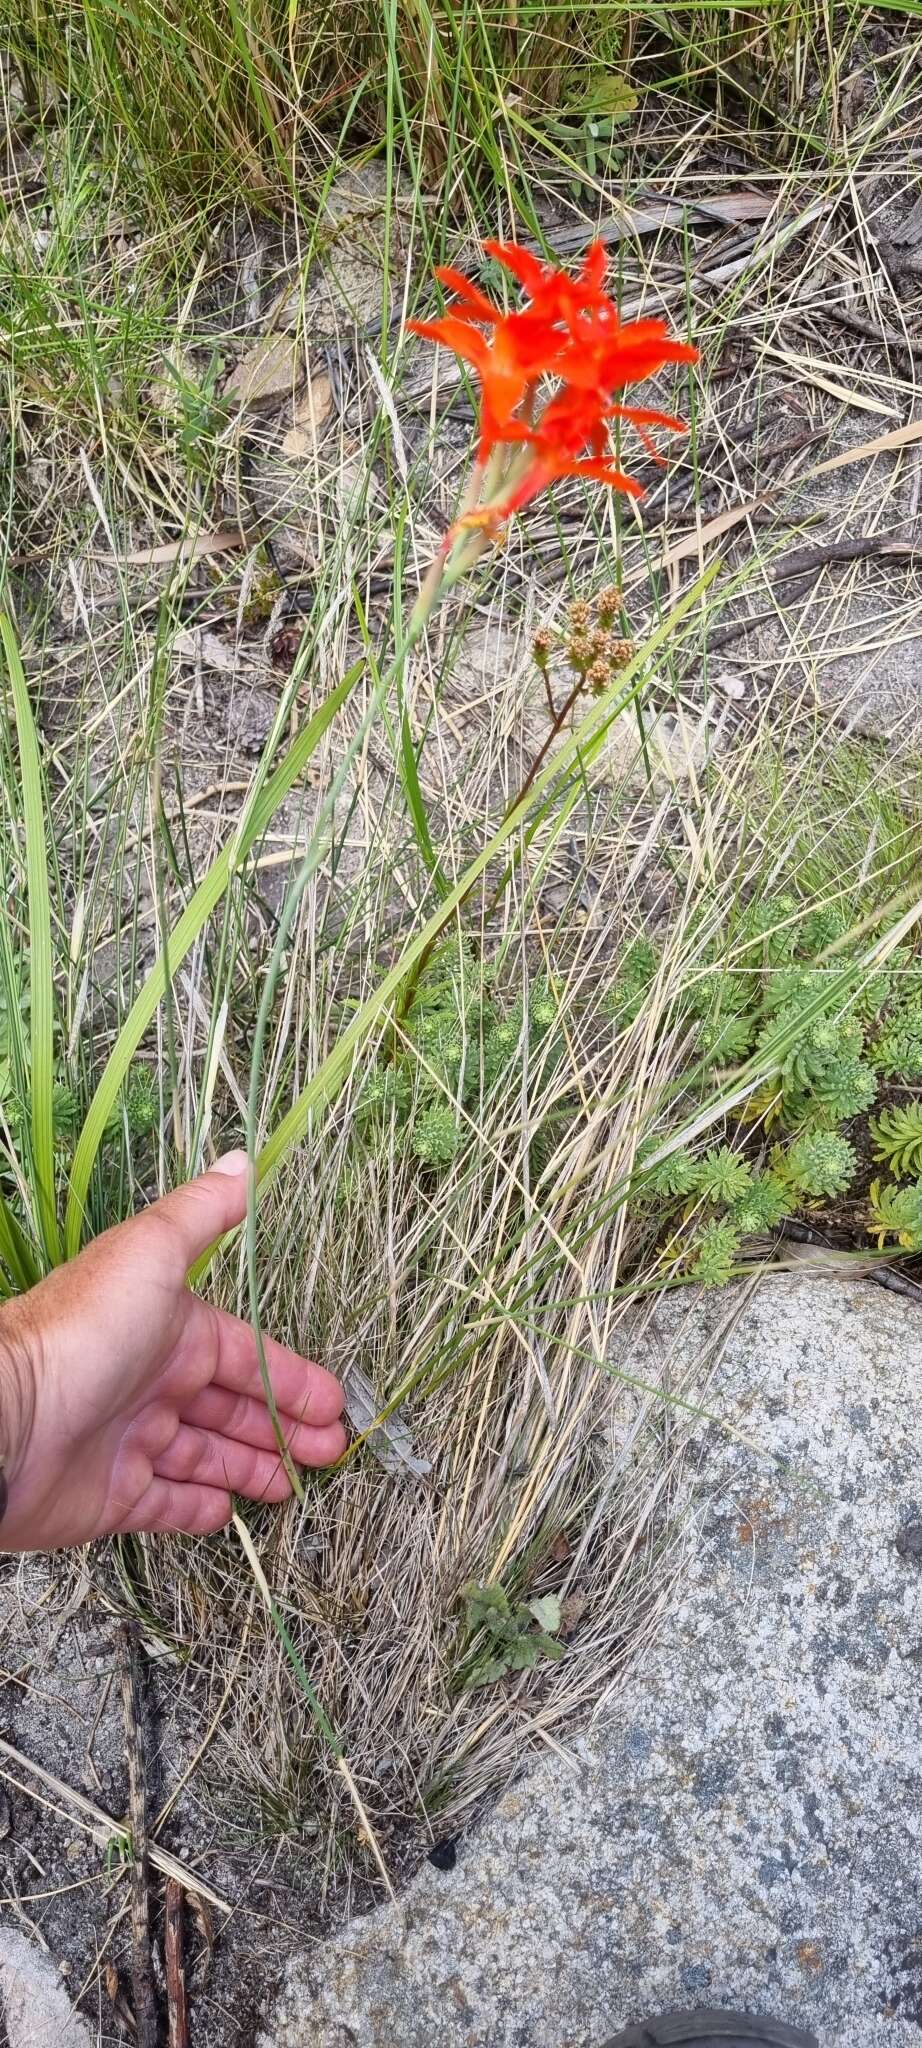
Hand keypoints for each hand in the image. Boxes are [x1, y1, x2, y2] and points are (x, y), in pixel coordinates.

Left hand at [0, 1152, 345, 1551]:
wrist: (6, 1418)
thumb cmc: (82, 1331)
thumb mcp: (149, 1252)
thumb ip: (202, 1213)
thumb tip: (242, 1161)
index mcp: (169, 1331)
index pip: (246, 1355)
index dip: (292, 1380)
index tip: (333, 1405)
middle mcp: (153, 1384)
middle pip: (233, 1409)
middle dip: (283, 1429)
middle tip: (329, 1452)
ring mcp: (132, 1441)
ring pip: (207, 1458)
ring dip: (252, 1467)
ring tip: (293, 1484)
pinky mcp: (112, 1496)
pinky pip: (167, 1504)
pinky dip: (199, 1508)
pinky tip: (230, 1512)